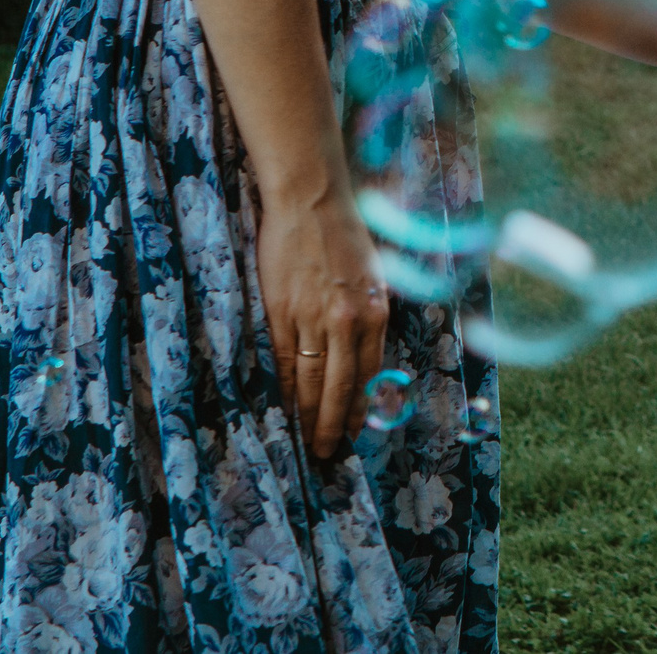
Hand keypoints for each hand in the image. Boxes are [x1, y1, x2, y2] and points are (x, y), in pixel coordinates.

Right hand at [256, 178, 393, 461]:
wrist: (311, 201)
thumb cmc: (346, 235)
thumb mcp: (374, 277)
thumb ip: (370, 317)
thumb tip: (365, 362)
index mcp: (375, 311)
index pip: (369, 375)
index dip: (361, 409)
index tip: (356, 434)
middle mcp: (347, 319)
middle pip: (340, 386)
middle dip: (334, 424)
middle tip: (327, 454)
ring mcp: (312, 317)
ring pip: (312, 380)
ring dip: (309, 415)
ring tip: (307, 441)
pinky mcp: (281, 311)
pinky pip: (285, 360)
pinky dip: (286, 388)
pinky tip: (285, 407)